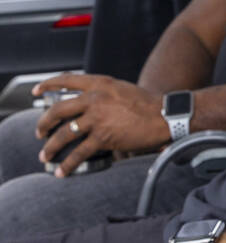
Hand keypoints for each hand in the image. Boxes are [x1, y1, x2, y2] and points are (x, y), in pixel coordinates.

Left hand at [32, 74, 168, 175]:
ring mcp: (98, 118)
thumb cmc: (147, 103)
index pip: (67, 79)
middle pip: (58, 110)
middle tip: (40, 132)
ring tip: (46, 155)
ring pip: (64, 134)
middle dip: (44, 123)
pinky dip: (68, 164)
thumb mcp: (122, 89)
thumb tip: (88, 103)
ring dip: (51, 147)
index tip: (37, 90)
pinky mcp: (103, 137)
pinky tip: (62, 170)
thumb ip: (104, 93)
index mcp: (101, 83)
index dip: (48, 84)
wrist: (165, 116)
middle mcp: (95, 98)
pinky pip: (79, 152)